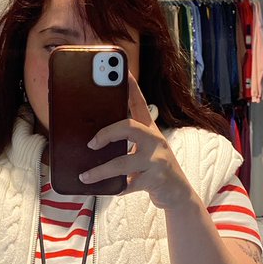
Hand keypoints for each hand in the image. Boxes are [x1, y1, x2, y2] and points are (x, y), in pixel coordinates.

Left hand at [79, 73, 195, 210]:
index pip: (139, 103)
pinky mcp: (156, 180)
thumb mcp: (142, 151)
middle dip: (106, 133)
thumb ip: (124, 144)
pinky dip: (115, 188)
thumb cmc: (153, 168)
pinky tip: (105, 190)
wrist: (178, 193)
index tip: (121, 70)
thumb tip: (90, 142)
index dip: (130, 86)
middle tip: (90, 143)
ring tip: (84, 176)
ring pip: (123, 162)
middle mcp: (155, 141)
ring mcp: (157, 160)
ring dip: (100, 170)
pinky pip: (128, 184)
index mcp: (149, 130)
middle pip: (129, 127)